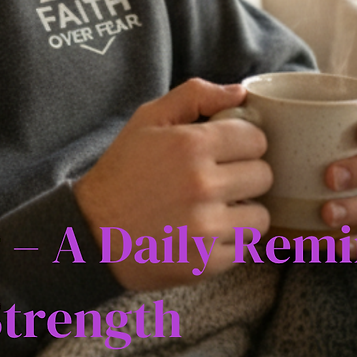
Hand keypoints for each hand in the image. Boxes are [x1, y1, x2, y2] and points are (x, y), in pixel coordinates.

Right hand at [73, 79, 270, 289]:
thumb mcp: (148, 119)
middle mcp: (203, 185)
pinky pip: (244, 248)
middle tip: (219, 179)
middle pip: (264, 176)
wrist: (92, 234)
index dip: (243, 142)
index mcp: (191, 145)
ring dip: (243, 211)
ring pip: (261, 216)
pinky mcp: (206, 262)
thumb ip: (195, 96)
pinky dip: (229, 241)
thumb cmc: (122, 172)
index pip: (256, 139)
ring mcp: (206, 228)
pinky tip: (202, 232)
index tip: (227, 150)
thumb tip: (240, 94)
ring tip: (213, 208)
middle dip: (245, 175)